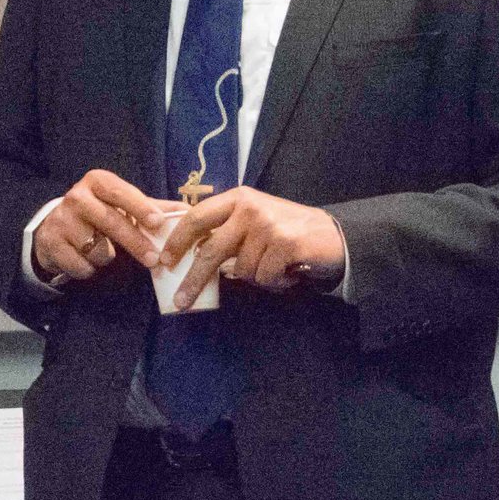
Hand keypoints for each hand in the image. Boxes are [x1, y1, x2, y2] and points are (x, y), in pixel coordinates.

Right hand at [33, 170, 179, 283]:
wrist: (54, 228)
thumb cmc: (98, 214)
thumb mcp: (122, 205)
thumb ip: (153, 208)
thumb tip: (188, 211)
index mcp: (96, 182)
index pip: (119, 191)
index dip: (139, 206)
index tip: (158, 222)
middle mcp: (75, 197)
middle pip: (110, 221)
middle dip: (135, 242)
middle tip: (154, 260)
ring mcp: (60, 220)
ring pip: (96, 248)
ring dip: (108, 258)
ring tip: (106, 253)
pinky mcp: (50, 243)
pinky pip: (81, 264)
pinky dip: (89, 269)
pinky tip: (86, 261)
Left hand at [158, 188, 345, 309]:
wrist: (335, 236)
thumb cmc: (288, 231)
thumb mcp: (253, 221)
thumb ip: (226, 231)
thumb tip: (188, 256)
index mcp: (237, 199)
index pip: (196, 218)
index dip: (177, 242)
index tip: (163, 262)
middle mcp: (250, 208)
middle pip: (209, 250)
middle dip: (193, 278)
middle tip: (181, 300)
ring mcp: (268, 225)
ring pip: (240, 270)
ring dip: (255, 277)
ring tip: (273, 267)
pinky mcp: (286, 243)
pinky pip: (264, 278)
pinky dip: (274, 282)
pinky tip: (288, 271)